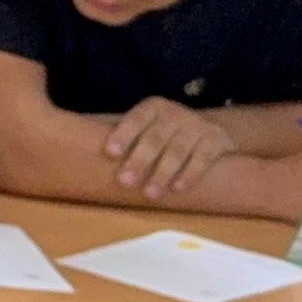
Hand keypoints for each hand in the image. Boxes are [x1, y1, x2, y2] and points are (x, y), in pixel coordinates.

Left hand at [103, 98, 235, 201]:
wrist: (213, 130)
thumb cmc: (168, 134)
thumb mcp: (149, 128)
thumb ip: (126, 137)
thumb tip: (85, 152)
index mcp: (154, 107)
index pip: (136, 119)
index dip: (123, 134)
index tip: (109, 153)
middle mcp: (175, 113)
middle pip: (155, 137)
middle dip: (140, 160)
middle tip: (125, 181)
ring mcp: (197, 126)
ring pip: (178, 150)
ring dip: (163, 172)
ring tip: (150, 194)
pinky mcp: (216, 141)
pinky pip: (202, 158)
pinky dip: (190, 174)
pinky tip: (178, 188)